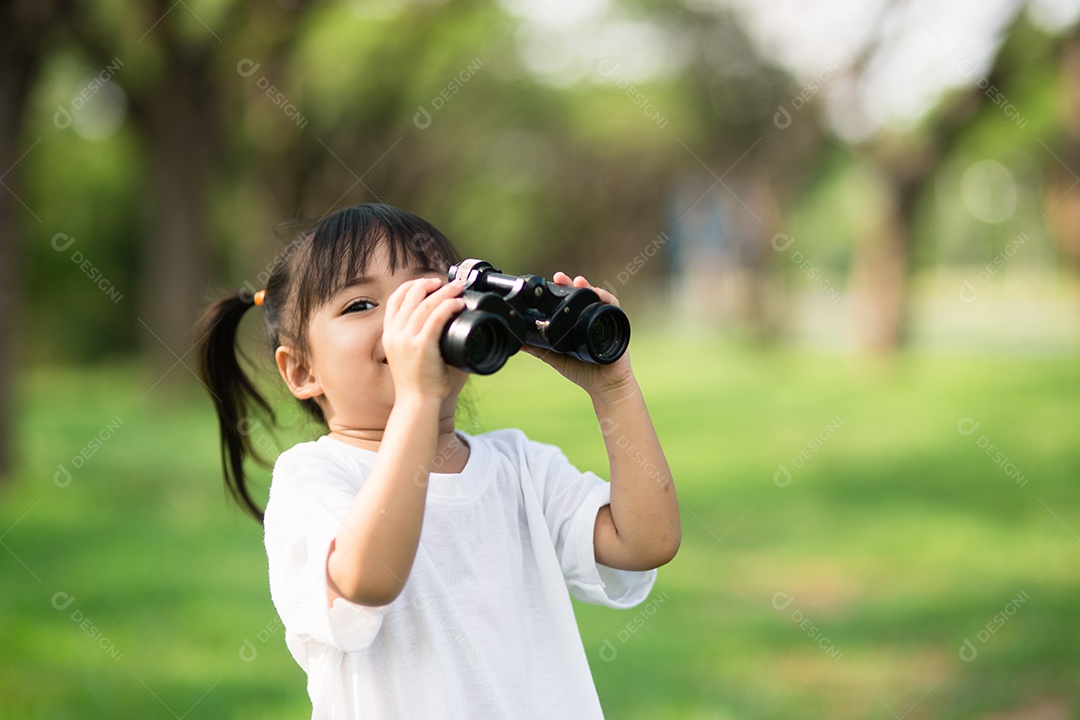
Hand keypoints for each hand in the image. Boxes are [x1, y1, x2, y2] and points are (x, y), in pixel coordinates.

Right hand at [382, 277, 464, 400]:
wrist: (415, 402)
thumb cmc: (418, 383)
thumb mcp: (408, 355)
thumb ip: (417, 338)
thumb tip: (437, 325)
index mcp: (390, 334)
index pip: (396, 300)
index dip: (412, 286)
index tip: (428, 283)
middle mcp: (395, 334)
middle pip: (411, 297)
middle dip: (430, 285)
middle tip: (447, 282)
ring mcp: (406, 340)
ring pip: (425, 304)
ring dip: (444, 292)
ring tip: (458, 288)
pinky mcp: (421, 346)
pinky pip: (435, 318)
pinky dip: (448, 307)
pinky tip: (458, 303)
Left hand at [521, 272, 635, 401]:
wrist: (605, 386)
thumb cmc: (583, 372)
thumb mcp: (556, 358)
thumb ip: (539, 349)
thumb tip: (519, 343)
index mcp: (576, 323)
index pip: (569, 301)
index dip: (562, 289)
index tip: (552, 281)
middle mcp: (590, 318)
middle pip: (583, 295)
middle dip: (572, 284)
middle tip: (560, 277)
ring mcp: (604, 319)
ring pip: (597, 297)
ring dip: (588, 287)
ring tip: (579, 282)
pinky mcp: (617, 324)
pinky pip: (613, 306)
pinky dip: (606, 298)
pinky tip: (598, 294)